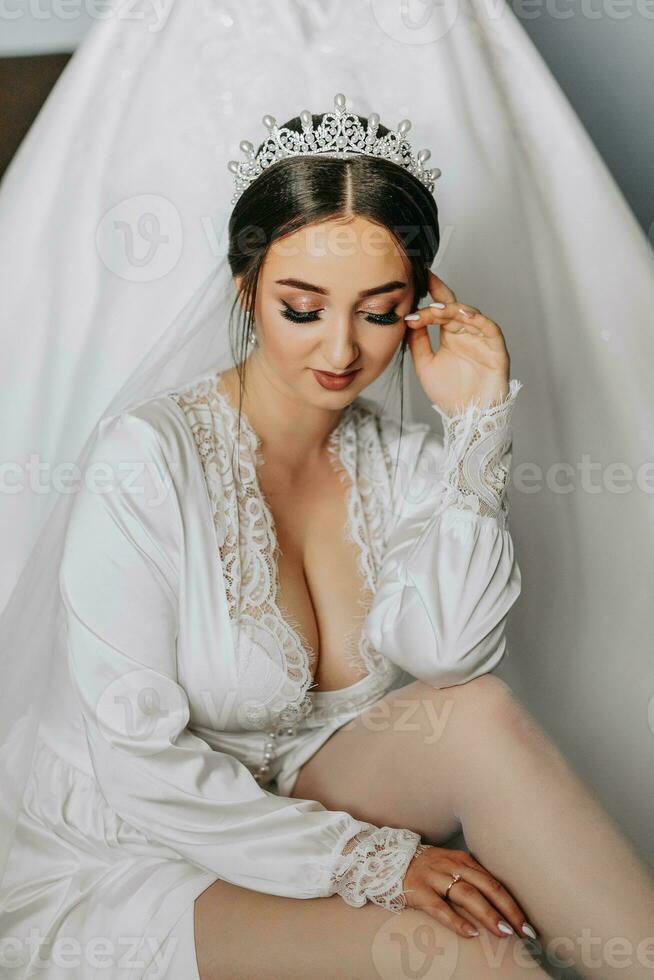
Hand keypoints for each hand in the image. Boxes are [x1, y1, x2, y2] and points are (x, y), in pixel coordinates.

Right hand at [402, 844, 536, 941]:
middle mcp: (452, 865)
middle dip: (508, 910)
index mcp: (463, 860)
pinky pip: (440, 906)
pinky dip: (456, 920)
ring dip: (488, 914)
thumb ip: (472, 879)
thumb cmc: (427, 869)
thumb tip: (502, 906)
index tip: (529, 925)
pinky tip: (470, 933)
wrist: (388, 861)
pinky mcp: (419, 890)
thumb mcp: (451, 866)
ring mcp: (435, 877)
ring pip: (467, 894)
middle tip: (524, 931)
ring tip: (503, 932)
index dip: (514, 903)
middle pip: (487, 886)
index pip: (495, 881)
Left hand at [404, 270, 510, 415]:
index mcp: (451, 335)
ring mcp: (482, 340)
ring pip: (471, 315)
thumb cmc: (449, 394)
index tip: (420, 277)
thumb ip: (417, 342)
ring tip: (438, 309)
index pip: (442, 307)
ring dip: (454, 310)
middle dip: (439, 301)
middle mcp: (467, 333)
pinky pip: (490, 329)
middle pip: (454, 308)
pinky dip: (478, 320)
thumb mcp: (424, 364)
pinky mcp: (496, 349)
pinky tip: (465, 316)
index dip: (434, 290)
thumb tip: (407, 319)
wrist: (467, 416)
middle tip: (424, 298)